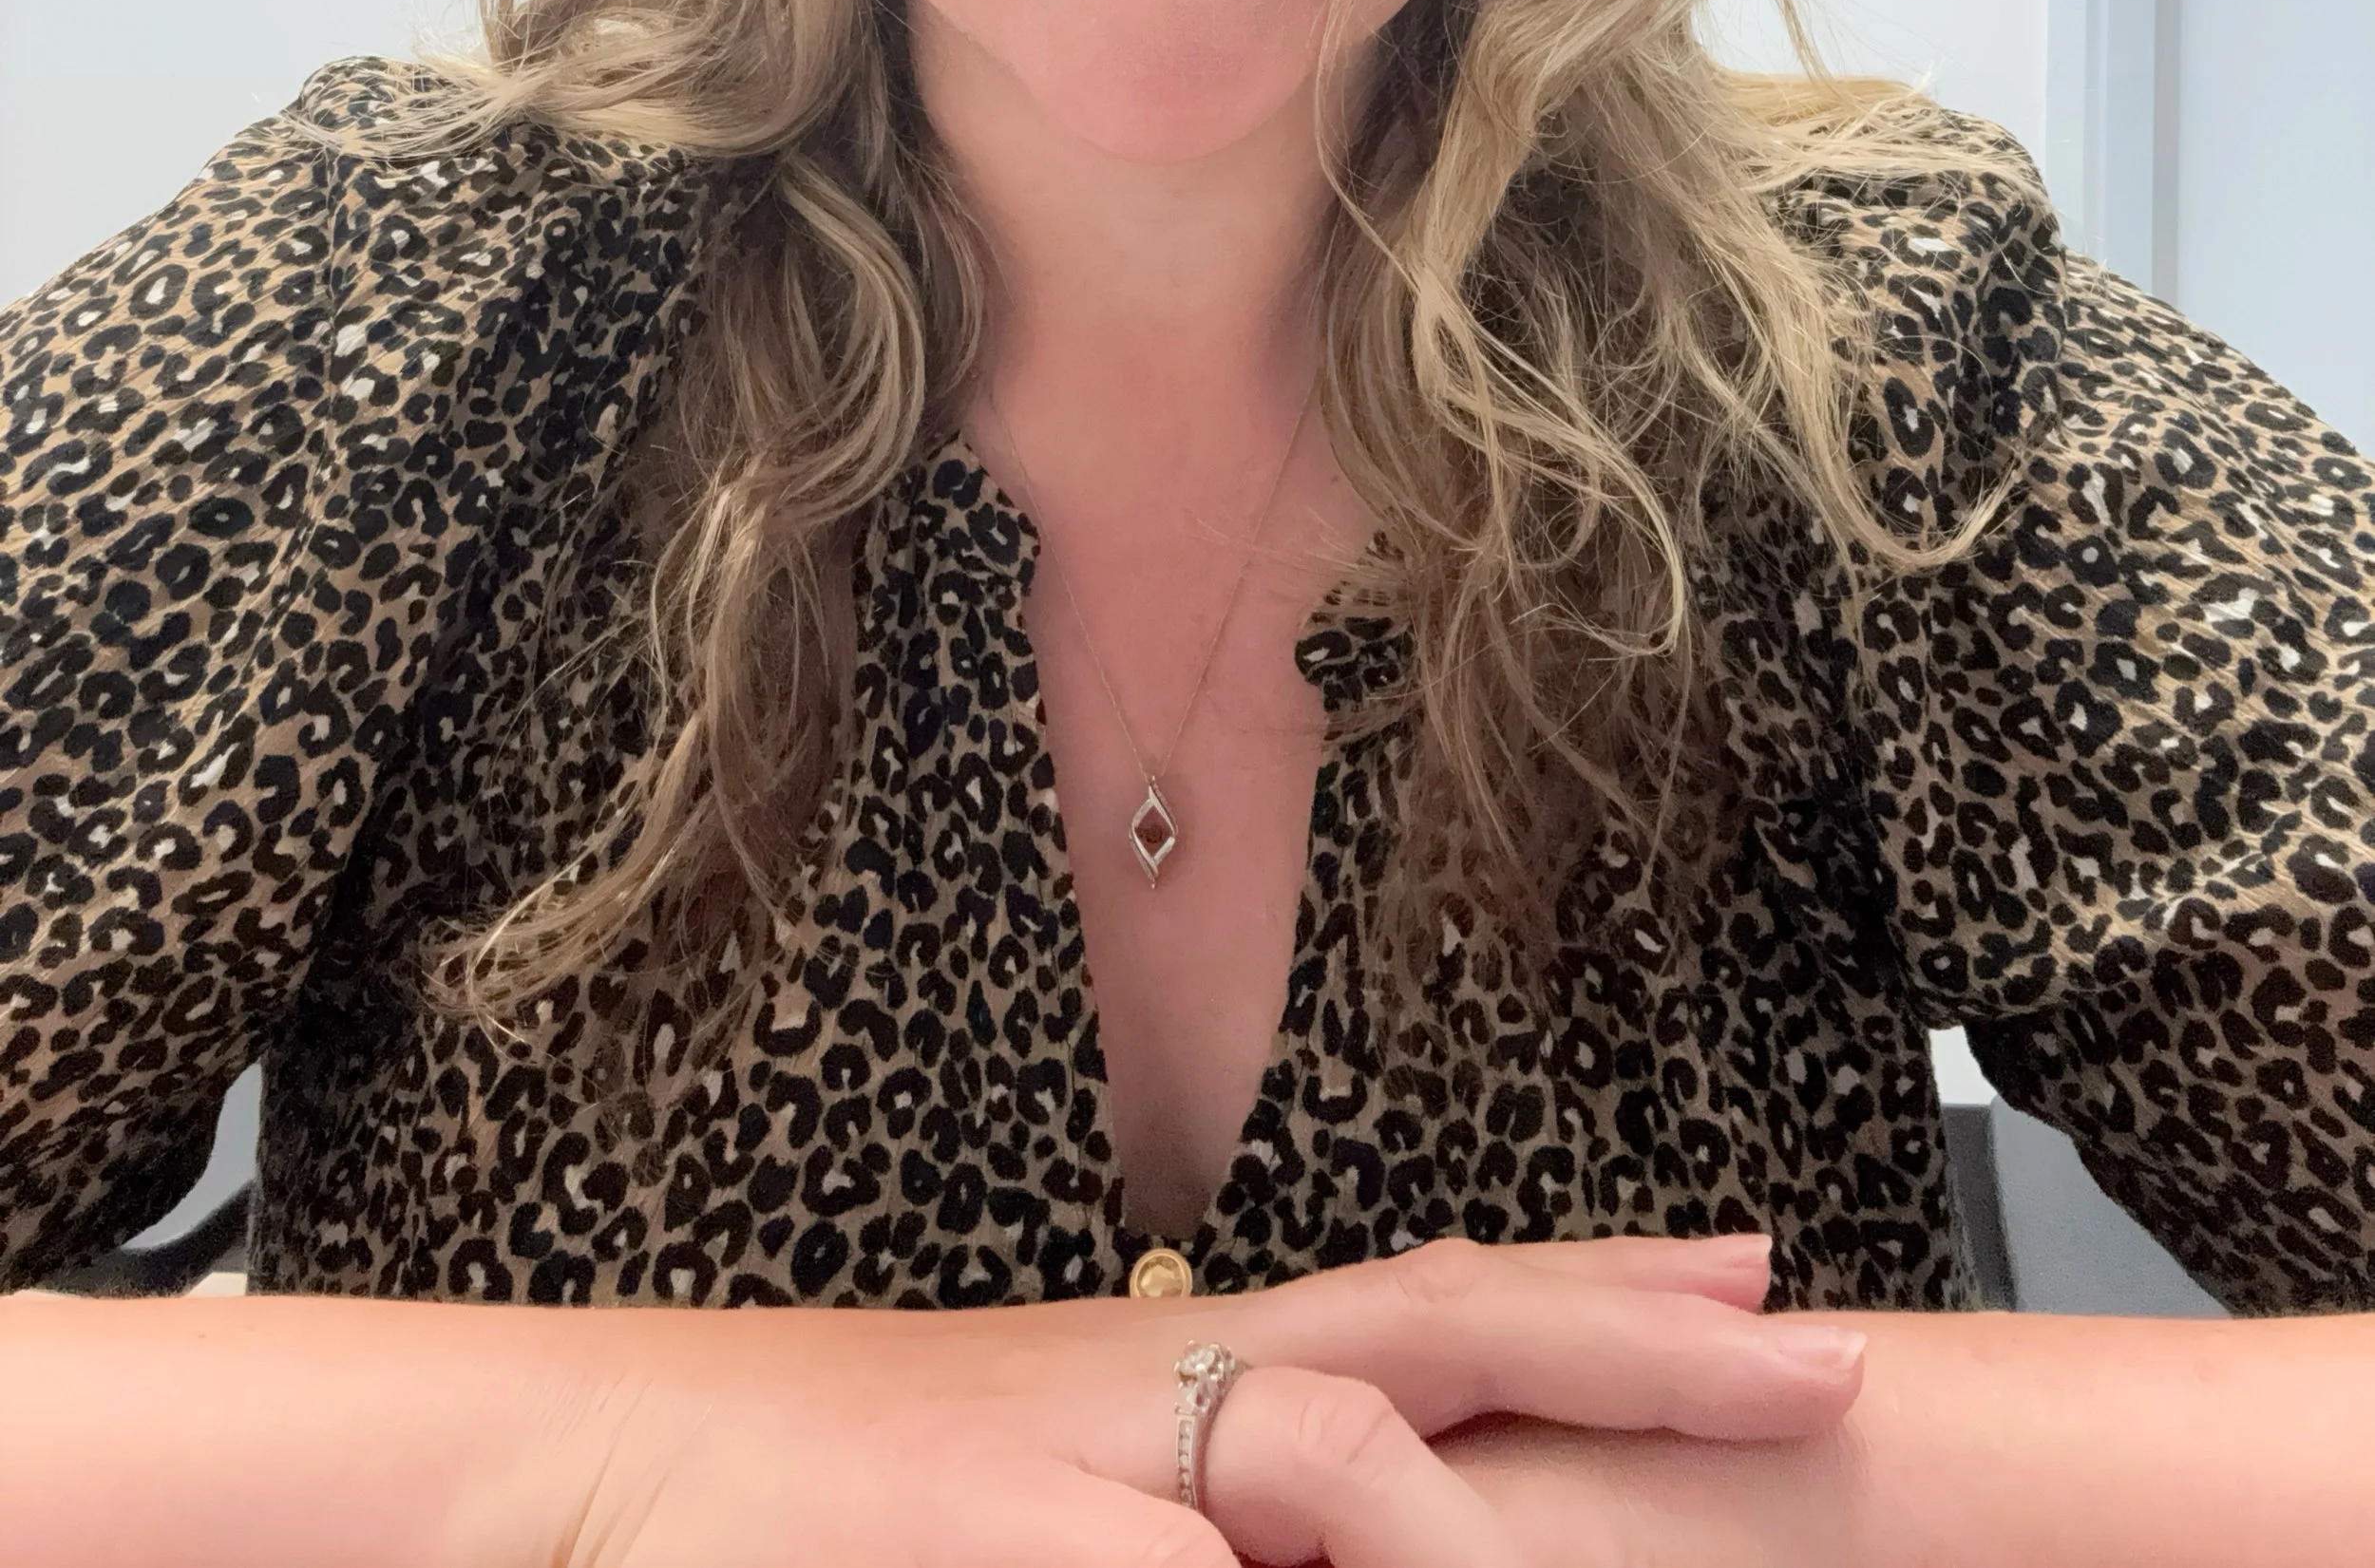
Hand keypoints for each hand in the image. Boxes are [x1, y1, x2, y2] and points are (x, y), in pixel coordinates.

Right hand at [464, 1232, 1864, 1567]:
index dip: (1596, 1302)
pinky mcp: (972, 1531)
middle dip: (1636, 1350)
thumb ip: (1188, 1508)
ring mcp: (1066, 1457)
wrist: (584, 1455)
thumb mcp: (1033, 1488)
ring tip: (1676, 1432)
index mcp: (1166, 1369)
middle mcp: (1147, 1383)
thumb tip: (1320, 1519)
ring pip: (1319, 1447)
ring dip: (1490, 1481)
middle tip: (1824, 1356)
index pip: (1421, 1308)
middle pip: (1428, 1334)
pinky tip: (1365, 1566)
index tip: (1754, 1284)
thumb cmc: (813, 1490)